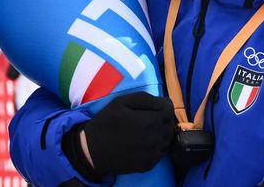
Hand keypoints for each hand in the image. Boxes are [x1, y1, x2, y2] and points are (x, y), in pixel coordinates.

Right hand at [61, 91, 176, 178]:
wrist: (93, 151)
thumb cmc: (107, 122)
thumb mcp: (122, 101)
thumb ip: (146, 99)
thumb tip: (164, 103)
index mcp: (149, 122)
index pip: (169, 110)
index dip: (163, 105)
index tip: (153, 106)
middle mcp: (155, 139)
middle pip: (170, 124)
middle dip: (163, 118)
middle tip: (148, 117)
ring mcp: (153, 154)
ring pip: (167, 138)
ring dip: (161, 132)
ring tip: (146, 129)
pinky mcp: (149, 165)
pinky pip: (161, 151)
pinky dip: (156, 145)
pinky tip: (144, 141)